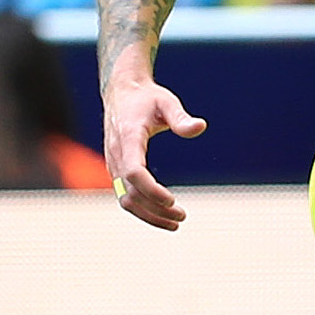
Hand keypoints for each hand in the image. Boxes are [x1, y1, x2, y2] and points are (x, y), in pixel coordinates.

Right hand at [103, 72, 206, 231]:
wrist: (121, 92)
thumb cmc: (146, 97)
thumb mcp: (166, 102)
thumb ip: (181, 117)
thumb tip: (201, 127)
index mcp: (127, 138)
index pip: (133, 171)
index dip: (150, 189)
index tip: (171, 200)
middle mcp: (116, 154)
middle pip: (129, 192)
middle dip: (155, 210)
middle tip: (182, 218)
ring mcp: (113, 163)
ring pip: (125, 199)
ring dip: (148, 215)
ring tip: (175, 223)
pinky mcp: (116, 168)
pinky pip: (125, 194)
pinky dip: (142, 208)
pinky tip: (162, 213)